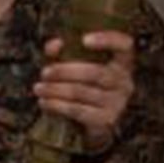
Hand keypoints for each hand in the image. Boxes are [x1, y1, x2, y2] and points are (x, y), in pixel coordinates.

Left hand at [35, 32, 135, 151]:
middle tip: (44, 73)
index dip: (107, 40)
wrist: (89, 122)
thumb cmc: (82, 84)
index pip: (124, 45)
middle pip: (95, 73)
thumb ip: (63, 51)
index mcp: (122, 62)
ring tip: (38, 88)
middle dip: (64, 71)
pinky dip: (57, 106)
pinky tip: (44, 102)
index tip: (84, 40)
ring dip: (55, 90)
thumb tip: (54, 46)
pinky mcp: (106, 120)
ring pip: (82, 92)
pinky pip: (78, 110)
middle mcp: (124, 81)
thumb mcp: (73, 64)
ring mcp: (118, 102)